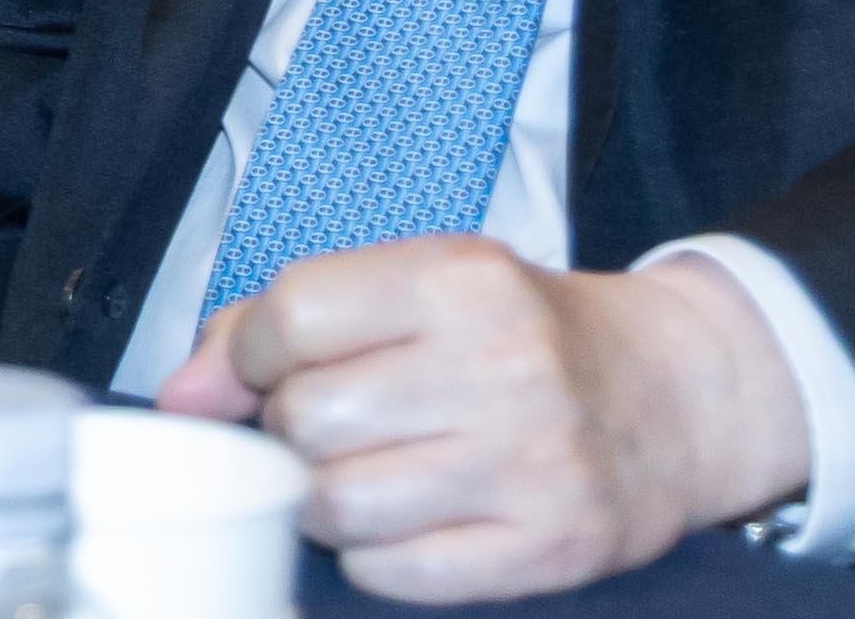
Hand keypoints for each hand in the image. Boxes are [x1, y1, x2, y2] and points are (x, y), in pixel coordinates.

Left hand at [159, 240, 809, 601]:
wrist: (674, 396)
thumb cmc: (516, 334)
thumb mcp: (413, 285)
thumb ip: (282, 322)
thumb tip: (180, 397)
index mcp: (458, 280)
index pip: (294, 315)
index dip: (253, 355)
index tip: (270, 371)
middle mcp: (499, 366)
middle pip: (308, 419)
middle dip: (291, 431)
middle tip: (328, 429)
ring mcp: (531, 464)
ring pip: (340, 506)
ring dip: (322, 502)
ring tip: (357, 477)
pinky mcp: (551, 547)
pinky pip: (398, 575)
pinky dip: (374, 559)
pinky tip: (403, 525)